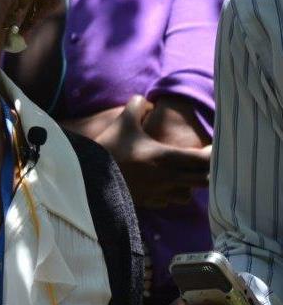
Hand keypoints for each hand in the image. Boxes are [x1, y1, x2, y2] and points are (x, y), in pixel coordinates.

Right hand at [94, 95, 210, 207]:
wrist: (89, 175)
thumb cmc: (110, 146)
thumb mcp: (124, 120)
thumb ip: (138, 104)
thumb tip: (149, 101)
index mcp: (166, 158)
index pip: (203, 161)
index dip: (213, 154)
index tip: (214, 147)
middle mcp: (167, 179)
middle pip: (203, 181)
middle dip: (207, 171)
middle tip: (204, 160)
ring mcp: (158, 194)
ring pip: (188, 195)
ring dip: (190, 184)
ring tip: (183, 172)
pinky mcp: (148, 203)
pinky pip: (169, 201)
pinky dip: (172, 193)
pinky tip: (164, 183)